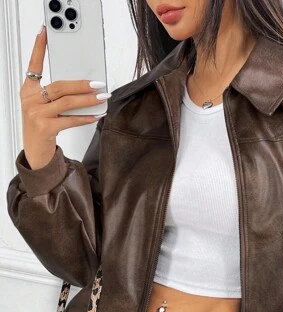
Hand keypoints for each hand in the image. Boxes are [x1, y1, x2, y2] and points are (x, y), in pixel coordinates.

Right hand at [21, 23, 108, 168]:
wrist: (35, 154)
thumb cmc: (42, 128)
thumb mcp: (44, 109)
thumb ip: (57, 97)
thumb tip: (84, 89)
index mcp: (28, 91)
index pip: (33, 66)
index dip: (39, 48)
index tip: (45, 33)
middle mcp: (30, 100)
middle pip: (59, 86)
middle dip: (81, 84)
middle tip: (98, 83)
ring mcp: (36, 114)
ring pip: (66, 102)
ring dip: (88, 100)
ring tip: (102, 97)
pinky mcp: (45, 128)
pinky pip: (70, 119)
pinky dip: (85, 117)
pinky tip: (96, 115)